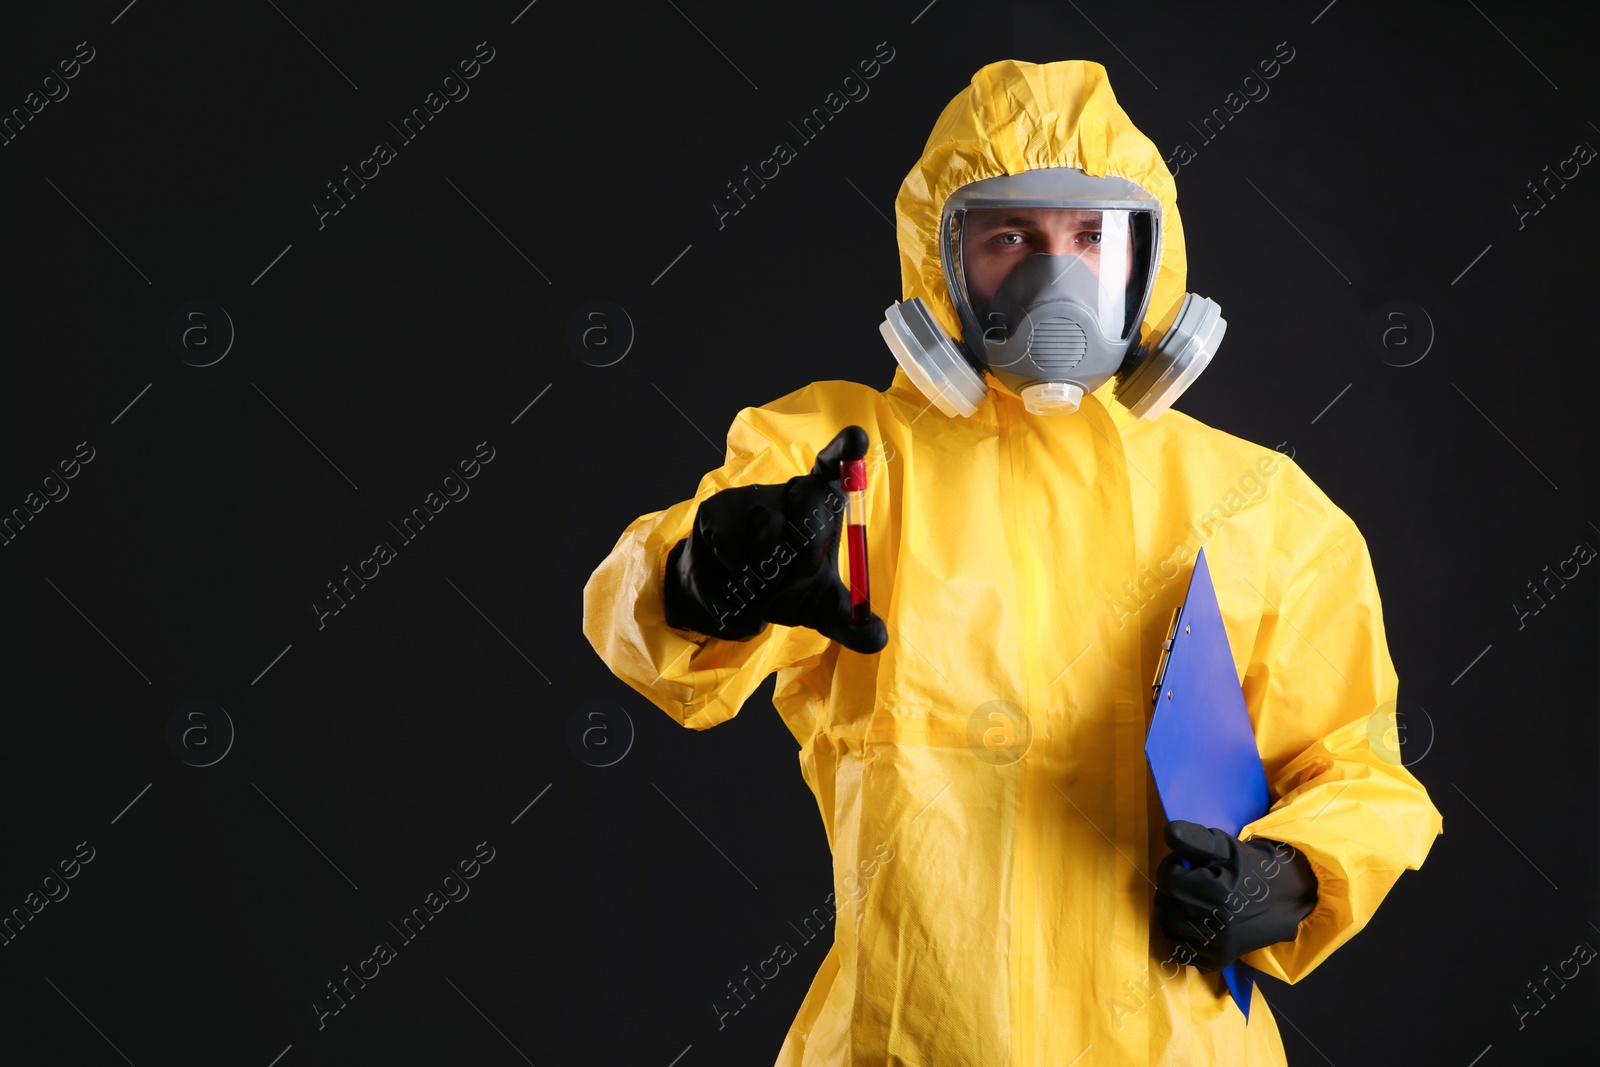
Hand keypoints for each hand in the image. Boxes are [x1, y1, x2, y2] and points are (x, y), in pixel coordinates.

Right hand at [662, 425, 887, 654]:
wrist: (726, 601)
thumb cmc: (783, 591)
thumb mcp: (822, 611)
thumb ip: (851, 622)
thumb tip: (878, 639)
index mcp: (821, 505)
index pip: (833, 468)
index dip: (845, 450)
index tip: (858, 438)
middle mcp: (789, 492)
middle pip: (809, 497)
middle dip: (809, 543)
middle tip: (800, 574)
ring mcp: (751, 498)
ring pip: (769, 532)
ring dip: (768, 573)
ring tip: (763, 584)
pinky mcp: (717, 511)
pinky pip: (734, 548)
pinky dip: (738, 577)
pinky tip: (735, 579)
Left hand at [1153, 820, 1317, 972]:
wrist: (1285, 900)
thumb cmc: (1252, 869)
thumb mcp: (1227, 846)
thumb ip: (1195, 838)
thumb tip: (1168, 832)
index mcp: (1217, 894)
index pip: (1168, 879)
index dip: (1172, 867)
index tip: (1186, 865)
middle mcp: (1216, 925)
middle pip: (1165, 903)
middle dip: (1173, 888)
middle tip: (1192, 881)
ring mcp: (1217, 946)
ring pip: (1168, 926)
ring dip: (1174, 910)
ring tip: (1194, 900)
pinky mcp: (1217, 960)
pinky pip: (1180, 948)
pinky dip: (1180, 935)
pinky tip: (1195, 921)